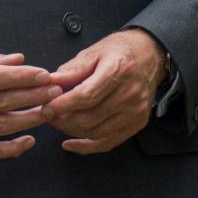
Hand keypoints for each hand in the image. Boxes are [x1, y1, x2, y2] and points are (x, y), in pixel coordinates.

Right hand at [0, 52, 59, 160]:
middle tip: (55, 92)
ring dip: (29, 119)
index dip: (24, 77)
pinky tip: (28, 141)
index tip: (44, 74)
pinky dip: (11, 148)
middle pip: (4, 101)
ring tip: (48, 112)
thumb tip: (18, 59)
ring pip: (1, 125)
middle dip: (34, 96)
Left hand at [44, 29, 166, 153]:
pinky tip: (70, 143)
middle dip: (63, 120)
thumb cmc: (119, 50)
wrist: (150, 55)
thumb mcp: (94, 51)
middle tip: (47, 115)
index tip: (46, 107)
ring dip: (71, 131)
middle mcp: (129, 94)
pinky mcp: (137, 123)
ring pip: (96, 133)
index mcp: (117, 70)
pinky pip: (108, 142)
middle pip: (89, 118)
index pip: (86, 96)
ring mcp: (135, 112)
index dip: (63, 105)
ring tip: (57, 122)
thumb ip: (72, 69)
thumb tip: (50, 82)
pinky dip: (87, 147)